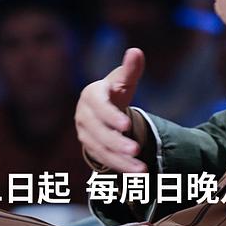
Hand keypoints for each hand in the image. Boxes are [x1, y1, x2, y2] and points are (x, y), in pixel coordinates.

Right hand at [74, 48, 147, 172]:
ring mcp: (85, 133)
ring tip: (141, 168)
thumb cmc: (115, 91)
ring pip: (101, 149)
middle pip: (99, 132)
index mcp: (92, 95)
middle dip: (117, 142)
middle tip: (136, 149)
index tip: (126, 125)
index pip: (99, 106)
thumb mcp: (123, 79)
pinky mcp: (90, 147)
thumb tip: (136, 51)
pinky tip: (136, 173)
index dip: (111, 116)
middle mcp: (84, 115)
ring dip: (121, 160)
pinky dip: (120, 167)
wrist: (103, 109)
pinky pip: (104, 160)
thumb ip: (130, 68)